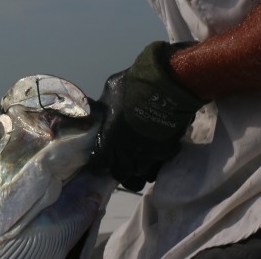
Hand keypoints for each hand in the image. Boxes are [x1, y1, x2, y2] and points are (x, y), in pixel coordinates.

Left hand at [94, 41, 207, 191]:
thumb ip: (102, 106)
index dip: (99, 164)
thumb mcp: (109, 92)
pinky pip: (160, 166)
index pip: (99, 165)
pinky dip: (158, 163)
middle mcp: (126, 152)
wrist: (166, 86)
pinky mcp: (166, 153)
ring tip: (141, 159)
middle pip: (121, 175)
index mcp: (109, 139)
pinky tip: (158, 153)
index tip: (102, 160)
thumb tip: (93, 107)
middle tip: (123, 162)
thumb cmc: (132, 87)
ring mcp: (148, 155)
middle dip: (121, 170)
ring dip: (140, 168)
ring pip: (142, 175)